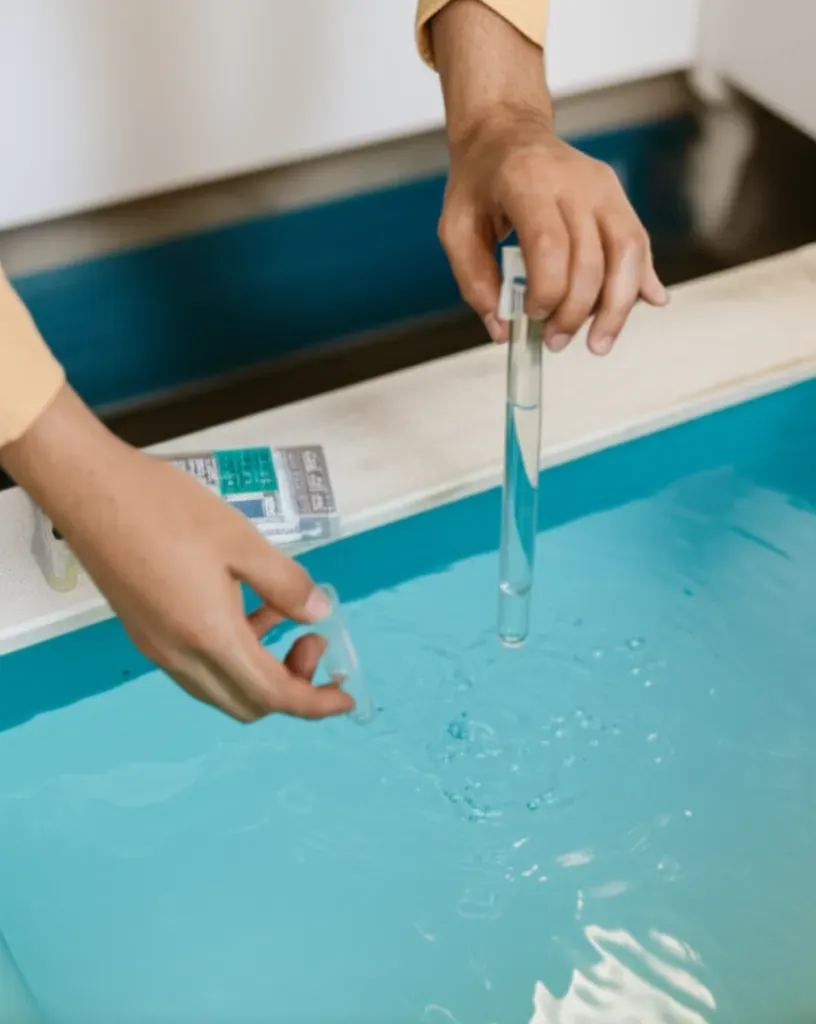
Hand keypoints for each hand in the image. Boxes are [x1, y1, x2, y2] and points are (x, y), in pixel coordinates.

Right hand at [1, 386, 353, 723]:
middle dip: (291, 686)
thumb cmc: (165, 509)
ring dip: (260, 668)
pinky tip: (244, 603)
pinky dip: (232, 651)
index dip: (315, 703)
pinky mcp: (144, 630)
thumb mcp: (241, 542)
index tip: (345, 696)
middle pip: (247, 703)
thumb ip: (285, 584)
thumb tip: (319, 614)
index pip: (273, 695)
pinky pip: (198, 664)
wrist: (90, 490)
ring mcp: (156, 647)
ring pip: (221, 687)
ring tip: (281, 612)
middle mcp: (180, 656)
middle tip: (312, 640)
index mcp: (209, 637)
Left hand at [432, 0, 668, 354]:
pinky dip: (639, 281)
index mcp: (527, 182)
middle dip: (576, 312)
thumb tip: (503, 330)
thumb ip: (474, 281)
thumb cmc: (480, 181)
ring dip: (617, 307)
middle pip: (592, 259)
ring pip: (627, 253)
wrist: (507, 131)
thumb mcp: (455, 227)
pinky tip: (644, 304)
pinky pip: (637, 245)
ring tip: (598, 342)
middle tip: (555, 341)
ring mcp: (603, 187)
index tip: (531, 316)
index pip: (550, 247)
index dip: (546, 293)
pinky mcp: (618, 197)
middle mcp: (573, 181)